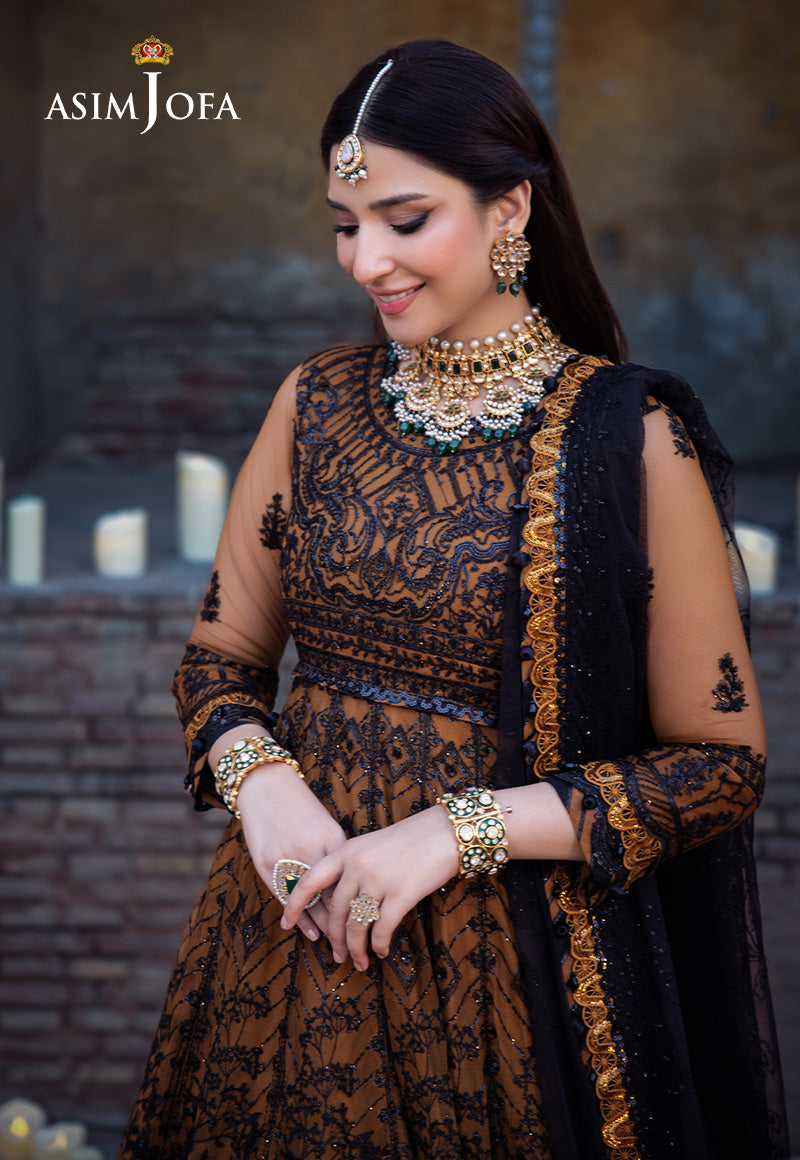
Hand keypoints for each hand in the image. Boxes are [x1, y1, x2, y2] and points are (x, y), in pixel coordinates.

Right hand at [236, 763, 346, 942]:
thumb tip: (358, 885)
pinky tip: (311, 933)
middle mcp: (311, 851)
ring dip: (326, 928)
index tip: (373, 928)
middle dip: (347, 928)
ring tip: (338, 949)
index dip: (363, 909)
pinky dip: (301, 918)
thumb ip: (339, 855)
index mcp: (333, 840)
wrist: (266, 786)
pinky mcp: (267, 863)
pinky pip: (287, 897)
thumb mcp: (326, 827)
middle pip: (334, 897)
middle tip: (357, 952)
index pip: (352, 882)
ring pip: (311, 903)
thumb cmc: (301, 809)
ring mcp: (287, 858)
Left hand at [282, 804, 458, 970]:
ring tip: (360, 963)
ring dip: (357, 949)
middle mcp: (357, 866)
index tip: (287, 924)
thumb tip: (342, 903)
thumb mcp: (372, 845)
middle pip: (336, 912)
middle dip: (335, 940)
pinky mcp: (401, 894)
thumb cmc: (412, 839)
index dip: (295, 904)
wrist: (445, 832)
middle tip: (337, 957)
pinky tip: (381, 951)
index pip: (309, 881)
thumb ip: (354, 868)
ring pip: (357, 926)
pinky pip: (382, 929)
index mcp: (346, 851)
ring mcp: (378, 880)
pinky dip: (378, 945)